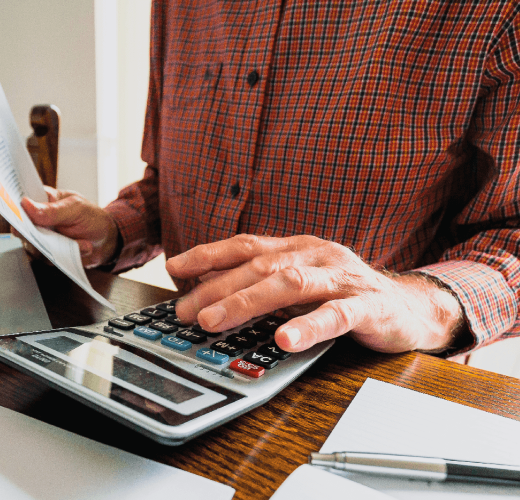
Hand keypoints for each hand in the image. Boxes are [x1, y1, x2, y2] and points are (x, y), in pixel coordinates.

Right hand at [16, 186, 119, 267]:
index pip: (19, 202)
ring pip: (32, 246)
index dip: (13, 207)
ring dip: (58, 247)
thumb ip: (52, 210)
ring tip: (82, 242)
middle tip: (53, 235)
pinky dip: (65, 256)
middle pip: (20, 228)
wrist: (106, 241)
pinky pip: (46, 259)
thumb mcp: (76, 208)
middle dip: (36, 234)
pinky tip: (83, 248)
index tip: (18, 214)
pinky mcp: (46, 254)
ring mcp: (40, 238)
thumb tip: (25, 205)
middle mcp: (36, 220)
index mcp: (41, 200)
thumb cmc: (91, 218)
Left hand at [167, 234, 463, 352]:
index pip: (246, 245)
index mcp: (298, 249)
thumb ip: (261, 283)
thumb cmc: (347, 296)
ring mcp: (344, 279)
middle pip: (260, 266)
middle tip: (186, 311)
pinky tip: (285, 340)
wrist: (412, 310)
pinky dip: (309, 326)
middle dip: (217, 288)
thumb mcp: (300, 284)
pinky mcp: (369, 306)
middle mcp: (318, 256)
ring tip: (216, 321)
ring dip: (248, 302)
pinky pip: (337, 314)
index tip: (173, 267)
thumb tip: (205, 290)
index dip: (208, 254)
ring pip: (290, 284)